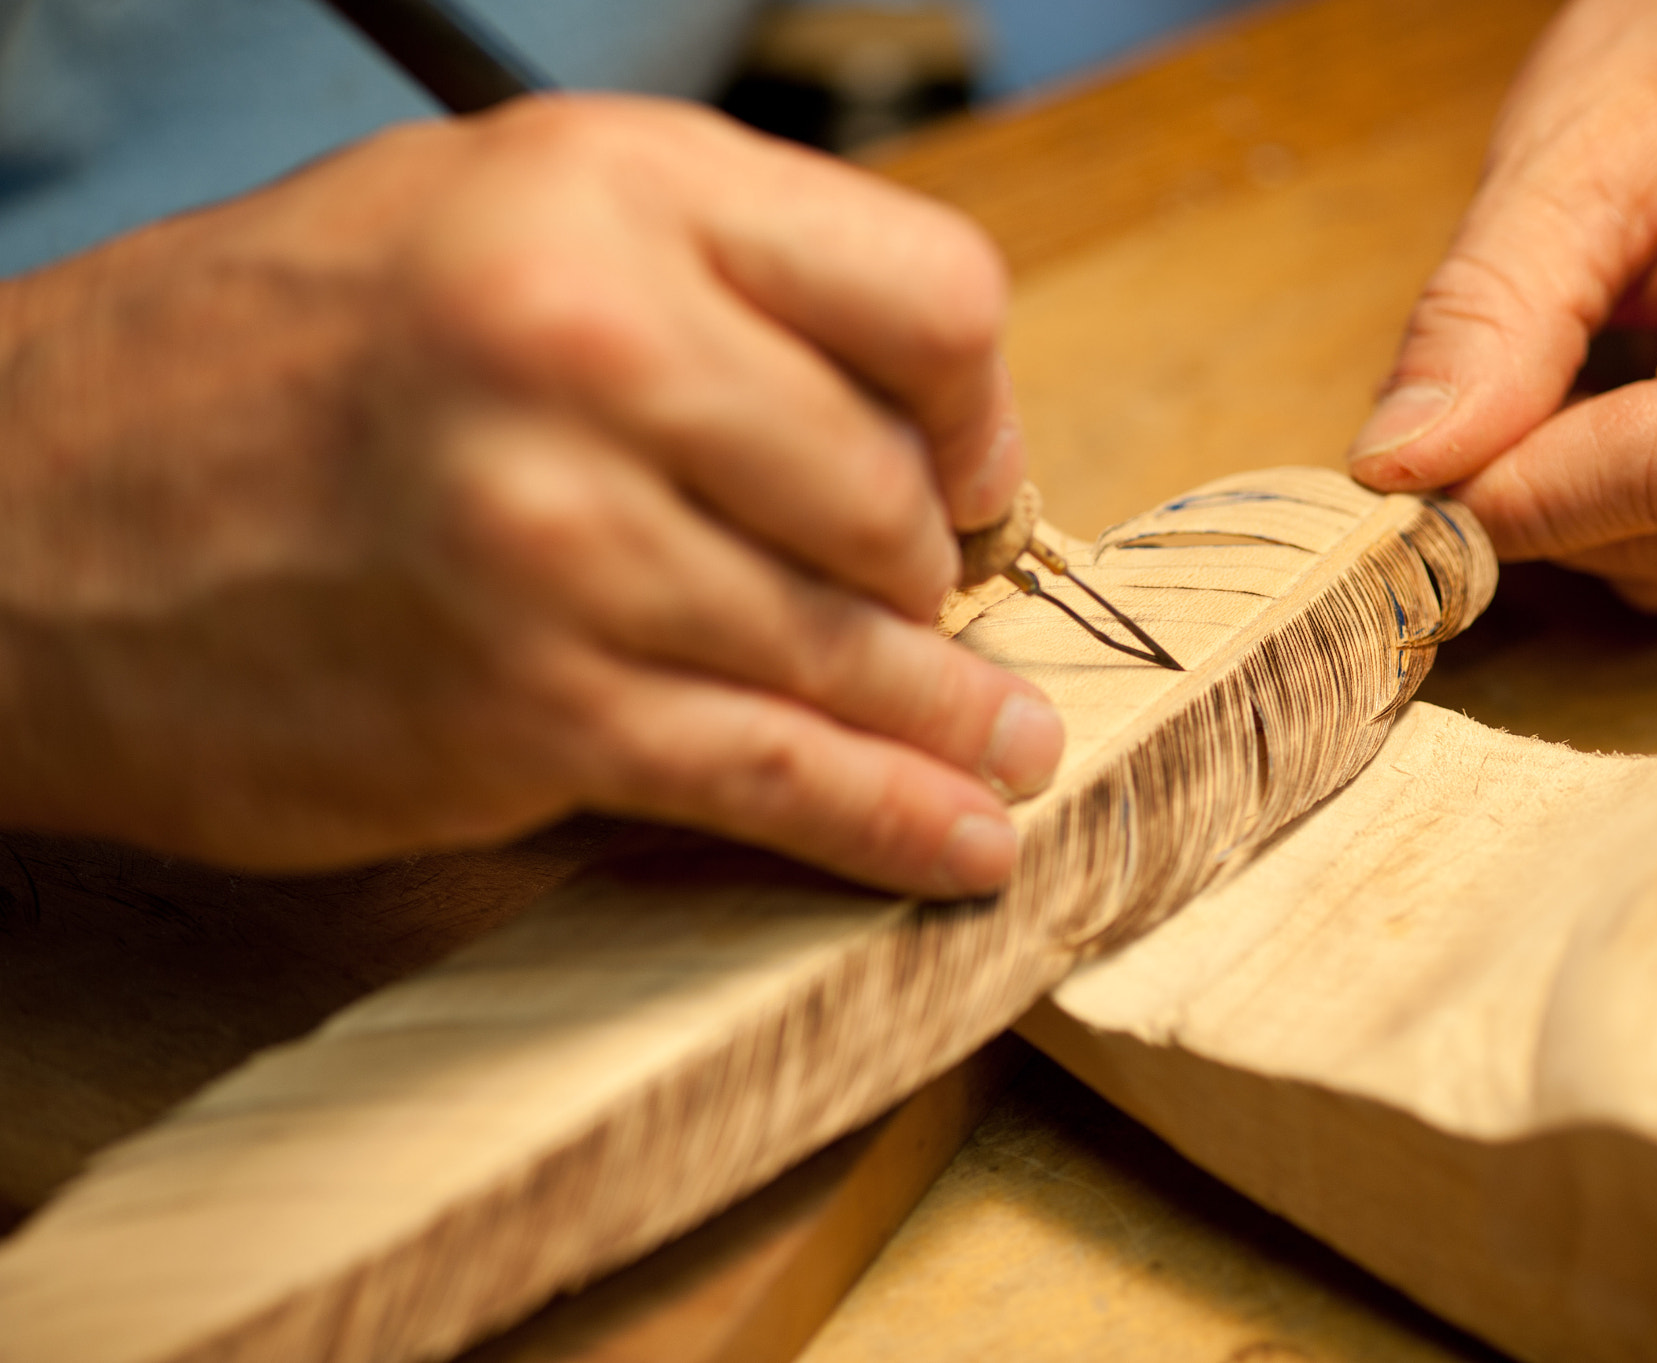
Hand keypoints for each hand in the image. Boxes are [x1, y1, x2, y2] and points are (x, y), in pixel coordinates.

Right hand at [0, 95, 1060, 894]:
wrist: (15, 514)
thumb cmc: (273, 359)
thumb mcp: (495, 219)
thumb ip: (712, 294)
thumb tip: (911, 431)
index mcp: (609, 188)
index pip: (930, 294)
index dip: (975, 406)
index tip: (966, 474)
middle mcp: (588, 344)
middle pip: (894, 495)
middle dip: (932, 576)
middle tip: (927, 617)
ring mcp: (556, 539)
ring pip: (846, 651)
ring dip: (947, 720)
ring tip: (1005, 754)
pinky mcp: (522, 708)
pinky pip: (768, 775)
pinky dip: (886, 823)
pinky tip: (957, 847)